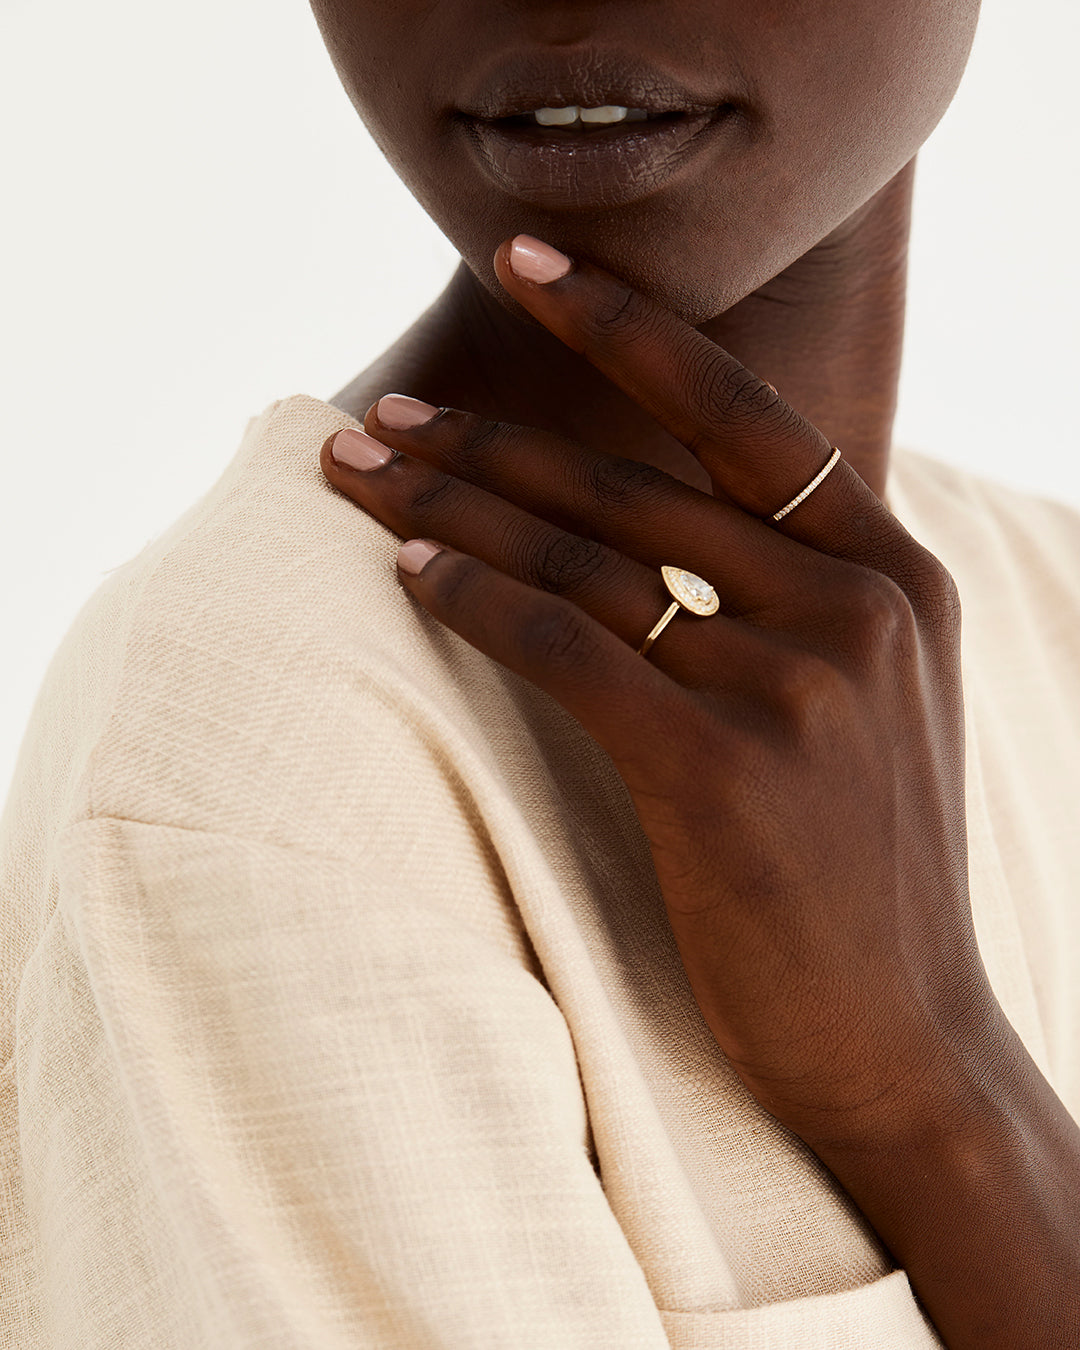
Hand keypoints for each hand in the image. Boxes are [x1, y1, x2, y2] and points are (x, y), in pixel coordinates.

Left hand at [320, 236, 1079, 1348]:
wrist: (906, 1037)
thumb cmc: (862, 869)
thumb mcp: (869, 698)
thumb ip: (796, 592)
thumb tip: (670, 514)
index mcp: (896, 571)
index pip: (742, 415)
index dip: (627, 328)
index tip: (528, 263)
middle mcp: (857, 604)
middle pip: (633, 485)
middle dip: (486, 440)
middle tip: (376, 412)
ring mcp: (799, 684)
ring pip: (589, 557)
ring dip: (453, 507)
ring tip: (356, 474)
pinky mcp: (729, 769)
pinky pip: (573, 649)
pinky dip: (480, 601)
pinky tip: (406, 572)